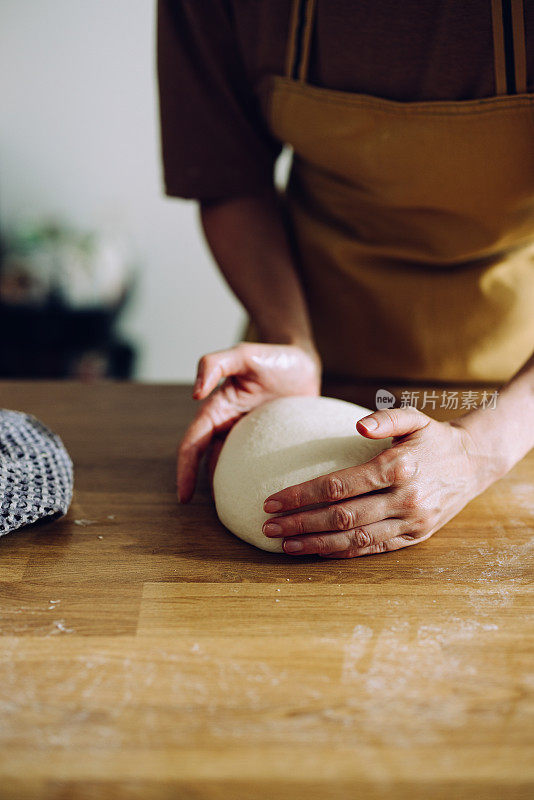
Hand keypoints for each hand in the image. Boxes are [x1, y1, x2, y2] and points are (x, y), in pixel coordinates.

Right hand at [178, 341, 320, 501]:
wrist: (303, 361)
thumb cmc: (272, 356)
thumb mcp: (244, 354)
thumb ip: (215, 363)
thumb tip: (195, 392)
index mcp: (217, 409)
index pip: (193, 444)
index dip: (185, 470)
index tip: (184, 497)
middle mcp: (229, 426)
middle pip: (208, 462)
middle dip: (203, 488)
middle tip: (215, 516)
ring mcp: (250, 437)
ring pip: (232, 468)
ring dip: (230, 489)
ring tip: (237, 515)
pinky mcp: (271, 443)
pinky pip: (260, 466)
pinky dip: (257, 482)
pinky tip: (269, 500)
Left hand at [261, 406, 496, 557]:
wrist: (475, 463)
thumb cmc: (435, 438)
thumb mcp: (415, 417)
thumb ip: (386, 418)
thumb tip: (358, 424)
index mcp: (398, 468)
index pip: (338, 486)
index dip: (302, 495)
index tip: (272, 501)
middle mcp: (404, 499)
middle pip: (341, 516)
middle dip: (300, 523)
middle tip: (268, 527)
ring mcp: (411, 522)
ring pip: (355, 539)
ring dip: (316, 544)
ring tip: (284, 545)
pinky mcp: (415, 537)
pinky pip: (373, 549)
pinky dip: (342, 553)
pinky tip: (317, 551)